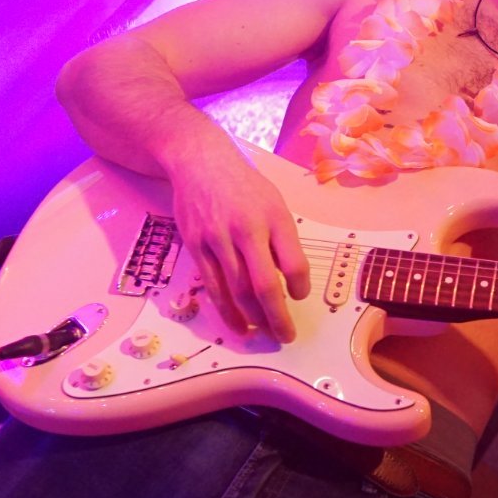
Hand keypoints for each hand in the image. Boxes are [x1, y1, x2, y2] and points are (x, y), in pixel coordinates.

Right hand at [167, 146, 309, 341]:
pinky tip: (238, 325)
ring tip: (265, 334)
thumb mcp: (274, 203)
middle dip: (278, 317)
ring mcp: (218, 239)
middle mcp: (247, 229)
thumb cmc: (244, 186)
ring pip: (237, 291)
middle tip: (286, 336)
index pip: (294, 263)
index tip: (301, 297)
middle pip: (264, 285)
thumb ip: (282, 239)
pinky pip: (213, 286)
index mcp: (274, 217)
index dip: (301, 287)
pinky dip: (226, 311)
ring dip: (254, 318)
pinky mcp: (196, 246)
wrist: (201, 162)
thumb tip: (290, 280)